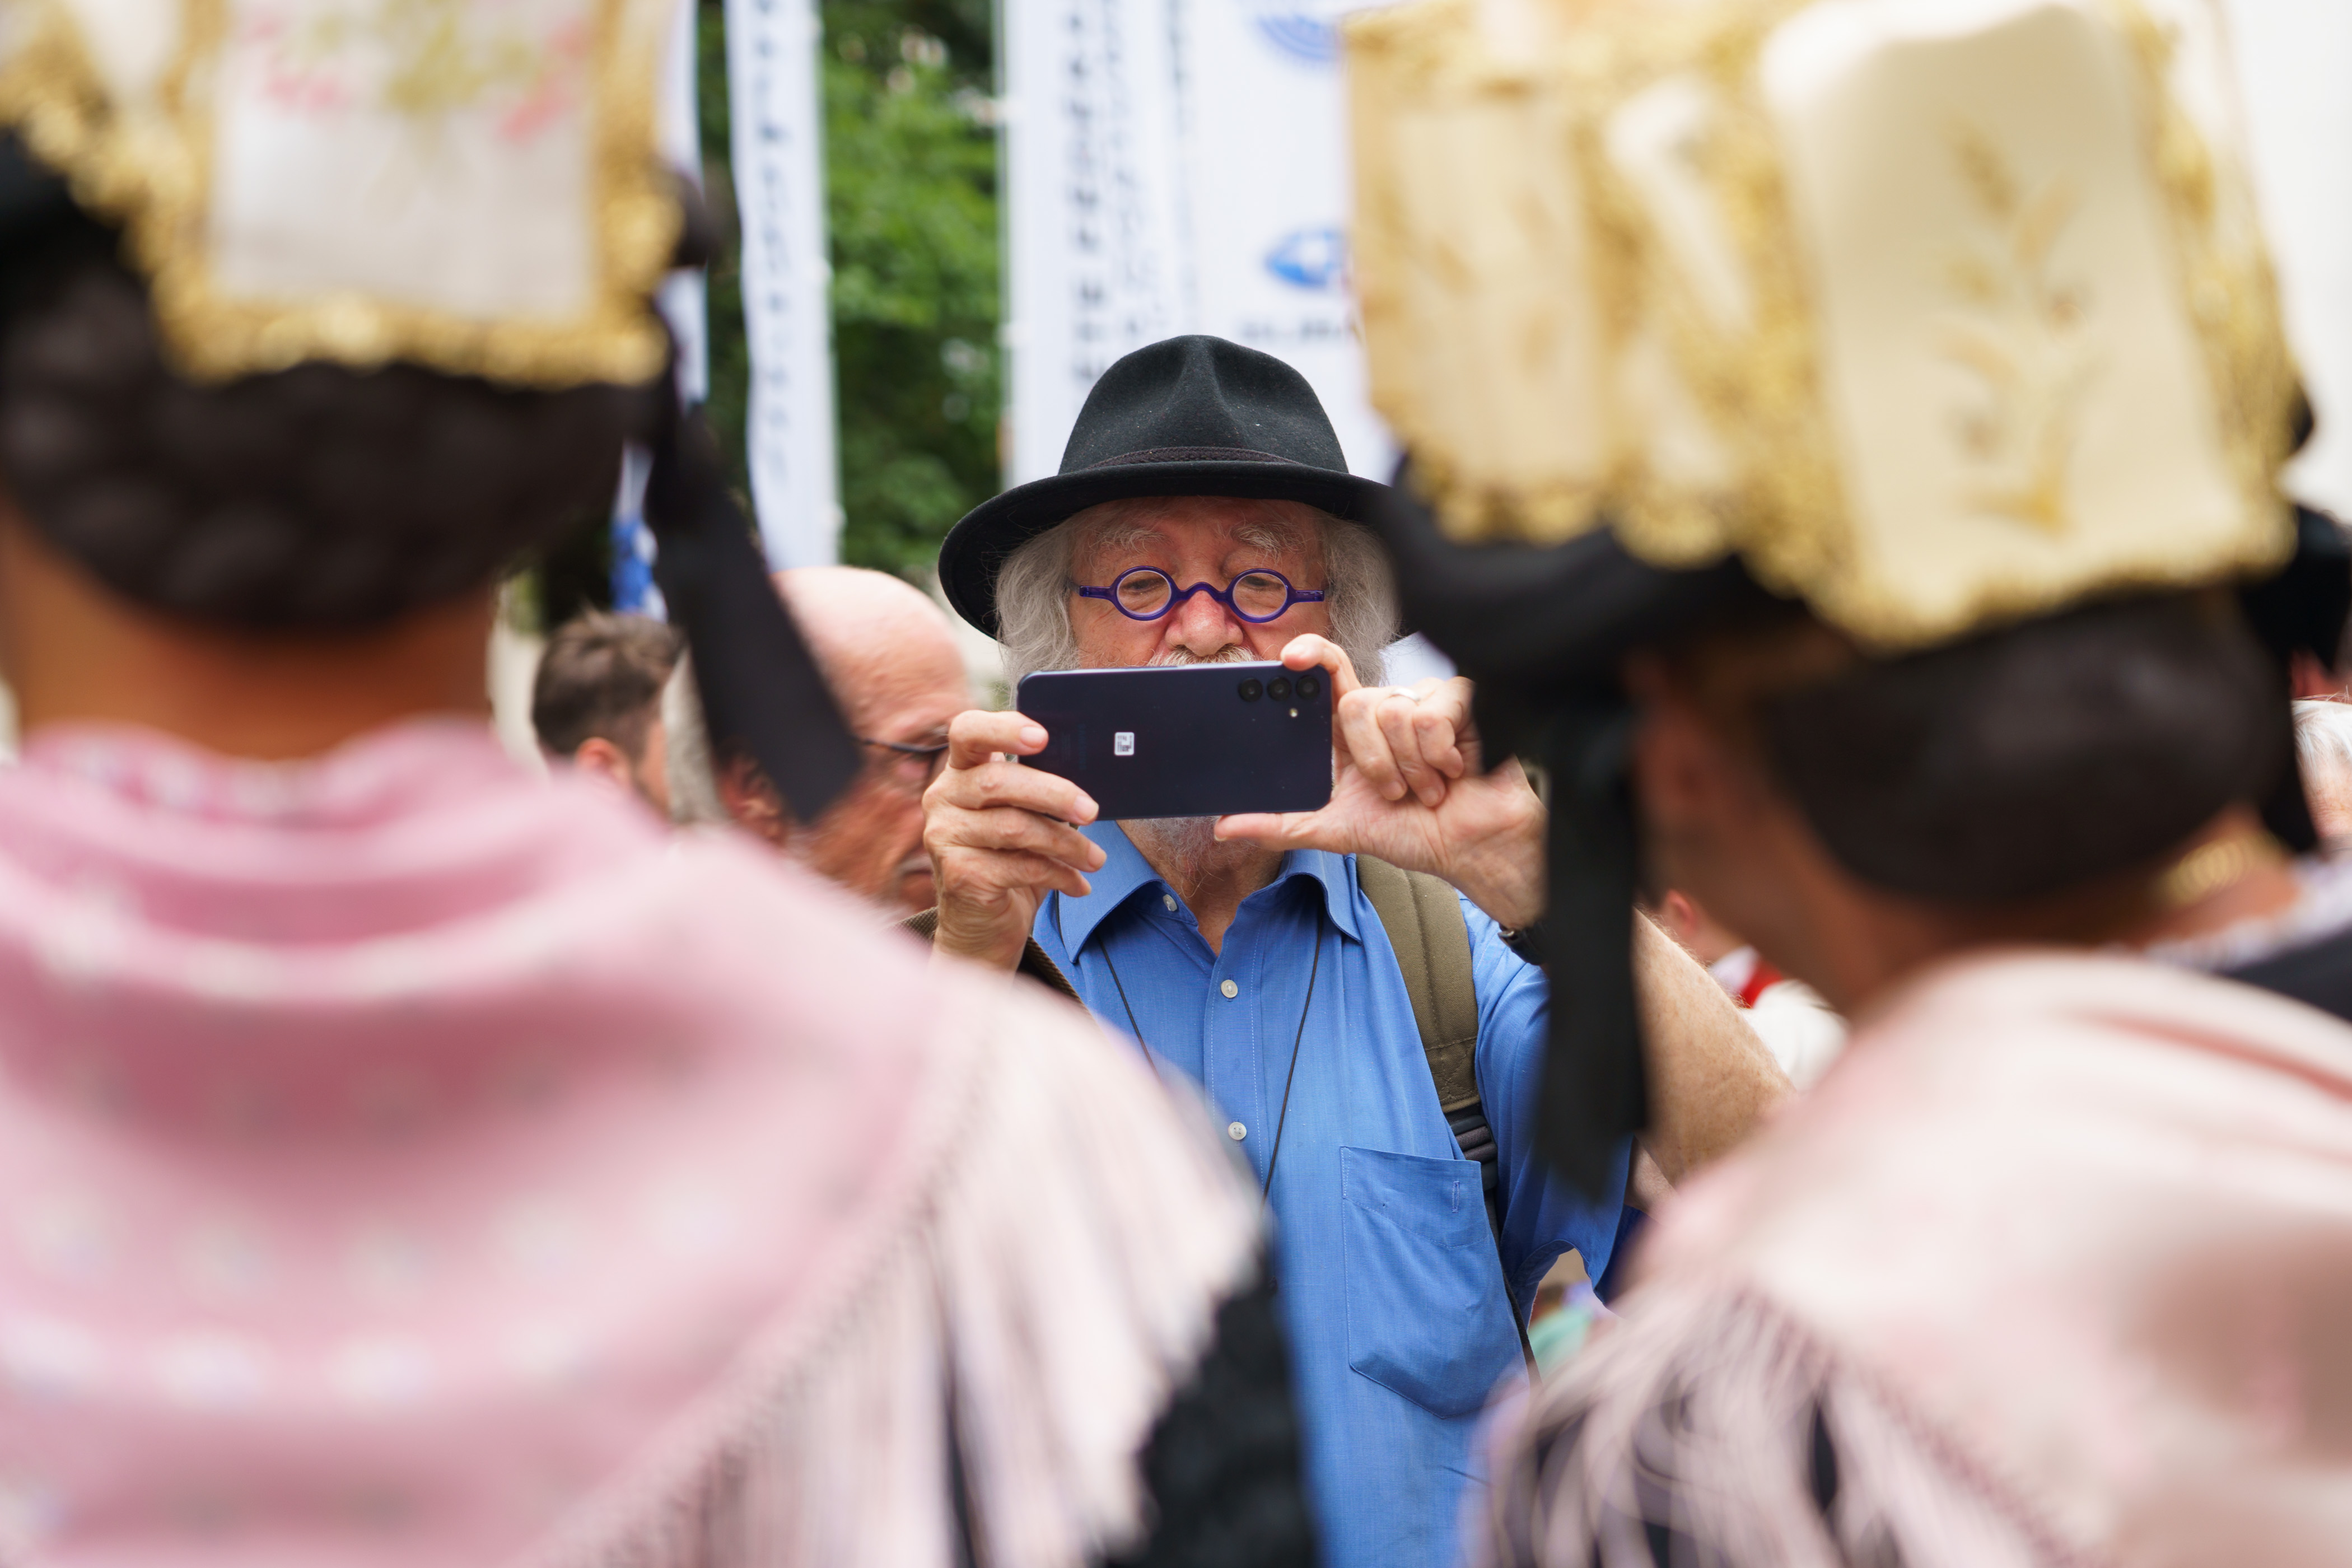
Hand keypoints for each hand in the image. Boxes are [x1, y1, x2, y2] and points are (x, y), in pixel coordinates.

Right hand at [923, 709, 1107, 969]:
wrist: (984, 926)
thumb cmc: (1010, 862)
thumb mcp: (1023, 818)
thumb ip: (1038, 793)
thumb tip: (1087, 784)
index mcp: (960, 772)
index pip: (967, 732)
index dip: (1003, 729)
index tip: (1042, 737)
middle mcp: (942, 798)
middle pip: (998, 780)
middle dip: (1055, 793)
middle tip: (1092, 811)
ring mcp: (944, 837)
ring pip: (1015, 826)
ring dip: (1067, 843)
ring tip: (1095, 858)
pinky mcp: (958, 874)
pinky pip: (1020, 866)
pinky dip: (1059, 874)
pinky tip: (1078, 884)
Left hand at [1216, 636, 1546, 928]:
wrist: (1467, 846)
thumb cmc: (1411, 831)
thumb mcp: (1334, 830)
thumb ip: (1281, 824)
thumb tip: (1224, 826)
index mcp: (1353, 729)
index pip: (1327, 673)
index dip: (1309, 655)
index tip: (1288, 658)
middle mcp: (1385, 708)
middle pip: (1356, 703)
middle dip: (1374, 763)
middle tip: (1395, 791)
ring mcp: (1424, 701)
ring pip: (1393, 713)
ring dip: (1410, 768)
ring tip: (1428, 787)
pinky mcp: (1460, 701)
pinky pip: (1432, 716)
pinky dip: (1440, 756)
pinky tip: (1453, 770)